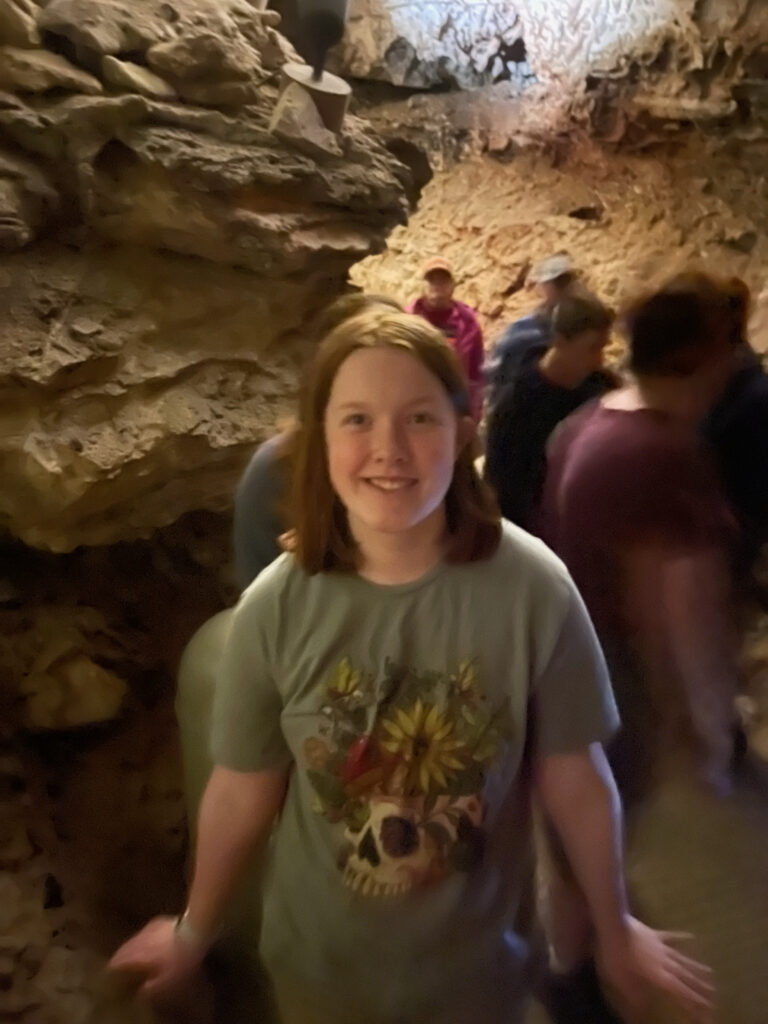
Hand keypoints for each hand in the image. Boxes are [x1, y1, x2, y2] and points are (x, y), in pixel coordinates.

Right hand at [109, 915, 205, 999]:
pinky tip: (153, 937)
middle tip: (119, 958)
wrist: (194, 932)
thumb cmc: (179, 961)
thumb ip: (151, 987)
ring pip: (138, 936)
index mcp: (138, 954)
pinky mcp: (163, 920)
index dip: (115, 965)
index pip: (120, 959)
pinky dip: (148, 935)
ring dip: (135, 943)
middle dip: (123, 953)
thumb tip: (142, 990)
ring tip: (135, 948)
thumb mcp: (167, 981)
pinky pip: (150, 929)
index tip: (110, 969)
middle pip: (127, 946)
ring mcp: (152, 927)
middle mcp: (141, 939)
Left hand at [597, 917, 714, 1022]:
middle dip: (699, 985)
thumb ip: (634, 996)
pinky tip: (692, 936)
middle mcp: (664, 963)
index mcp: (657, 976)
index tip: (707, 1006)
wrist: (614, 926)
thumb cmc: (615, 955)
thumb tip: (643, 1012)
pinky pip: (671, 937)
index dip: (692, 999)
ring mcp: (661, 947)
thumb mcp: (621, 980)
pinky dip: (682, 937)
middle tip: (713, 991)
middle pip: (684, 976)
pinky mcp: (654, 934)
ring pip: (682, 958)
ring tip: (710, 971)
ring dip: (695, 966)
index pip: (678, 990)